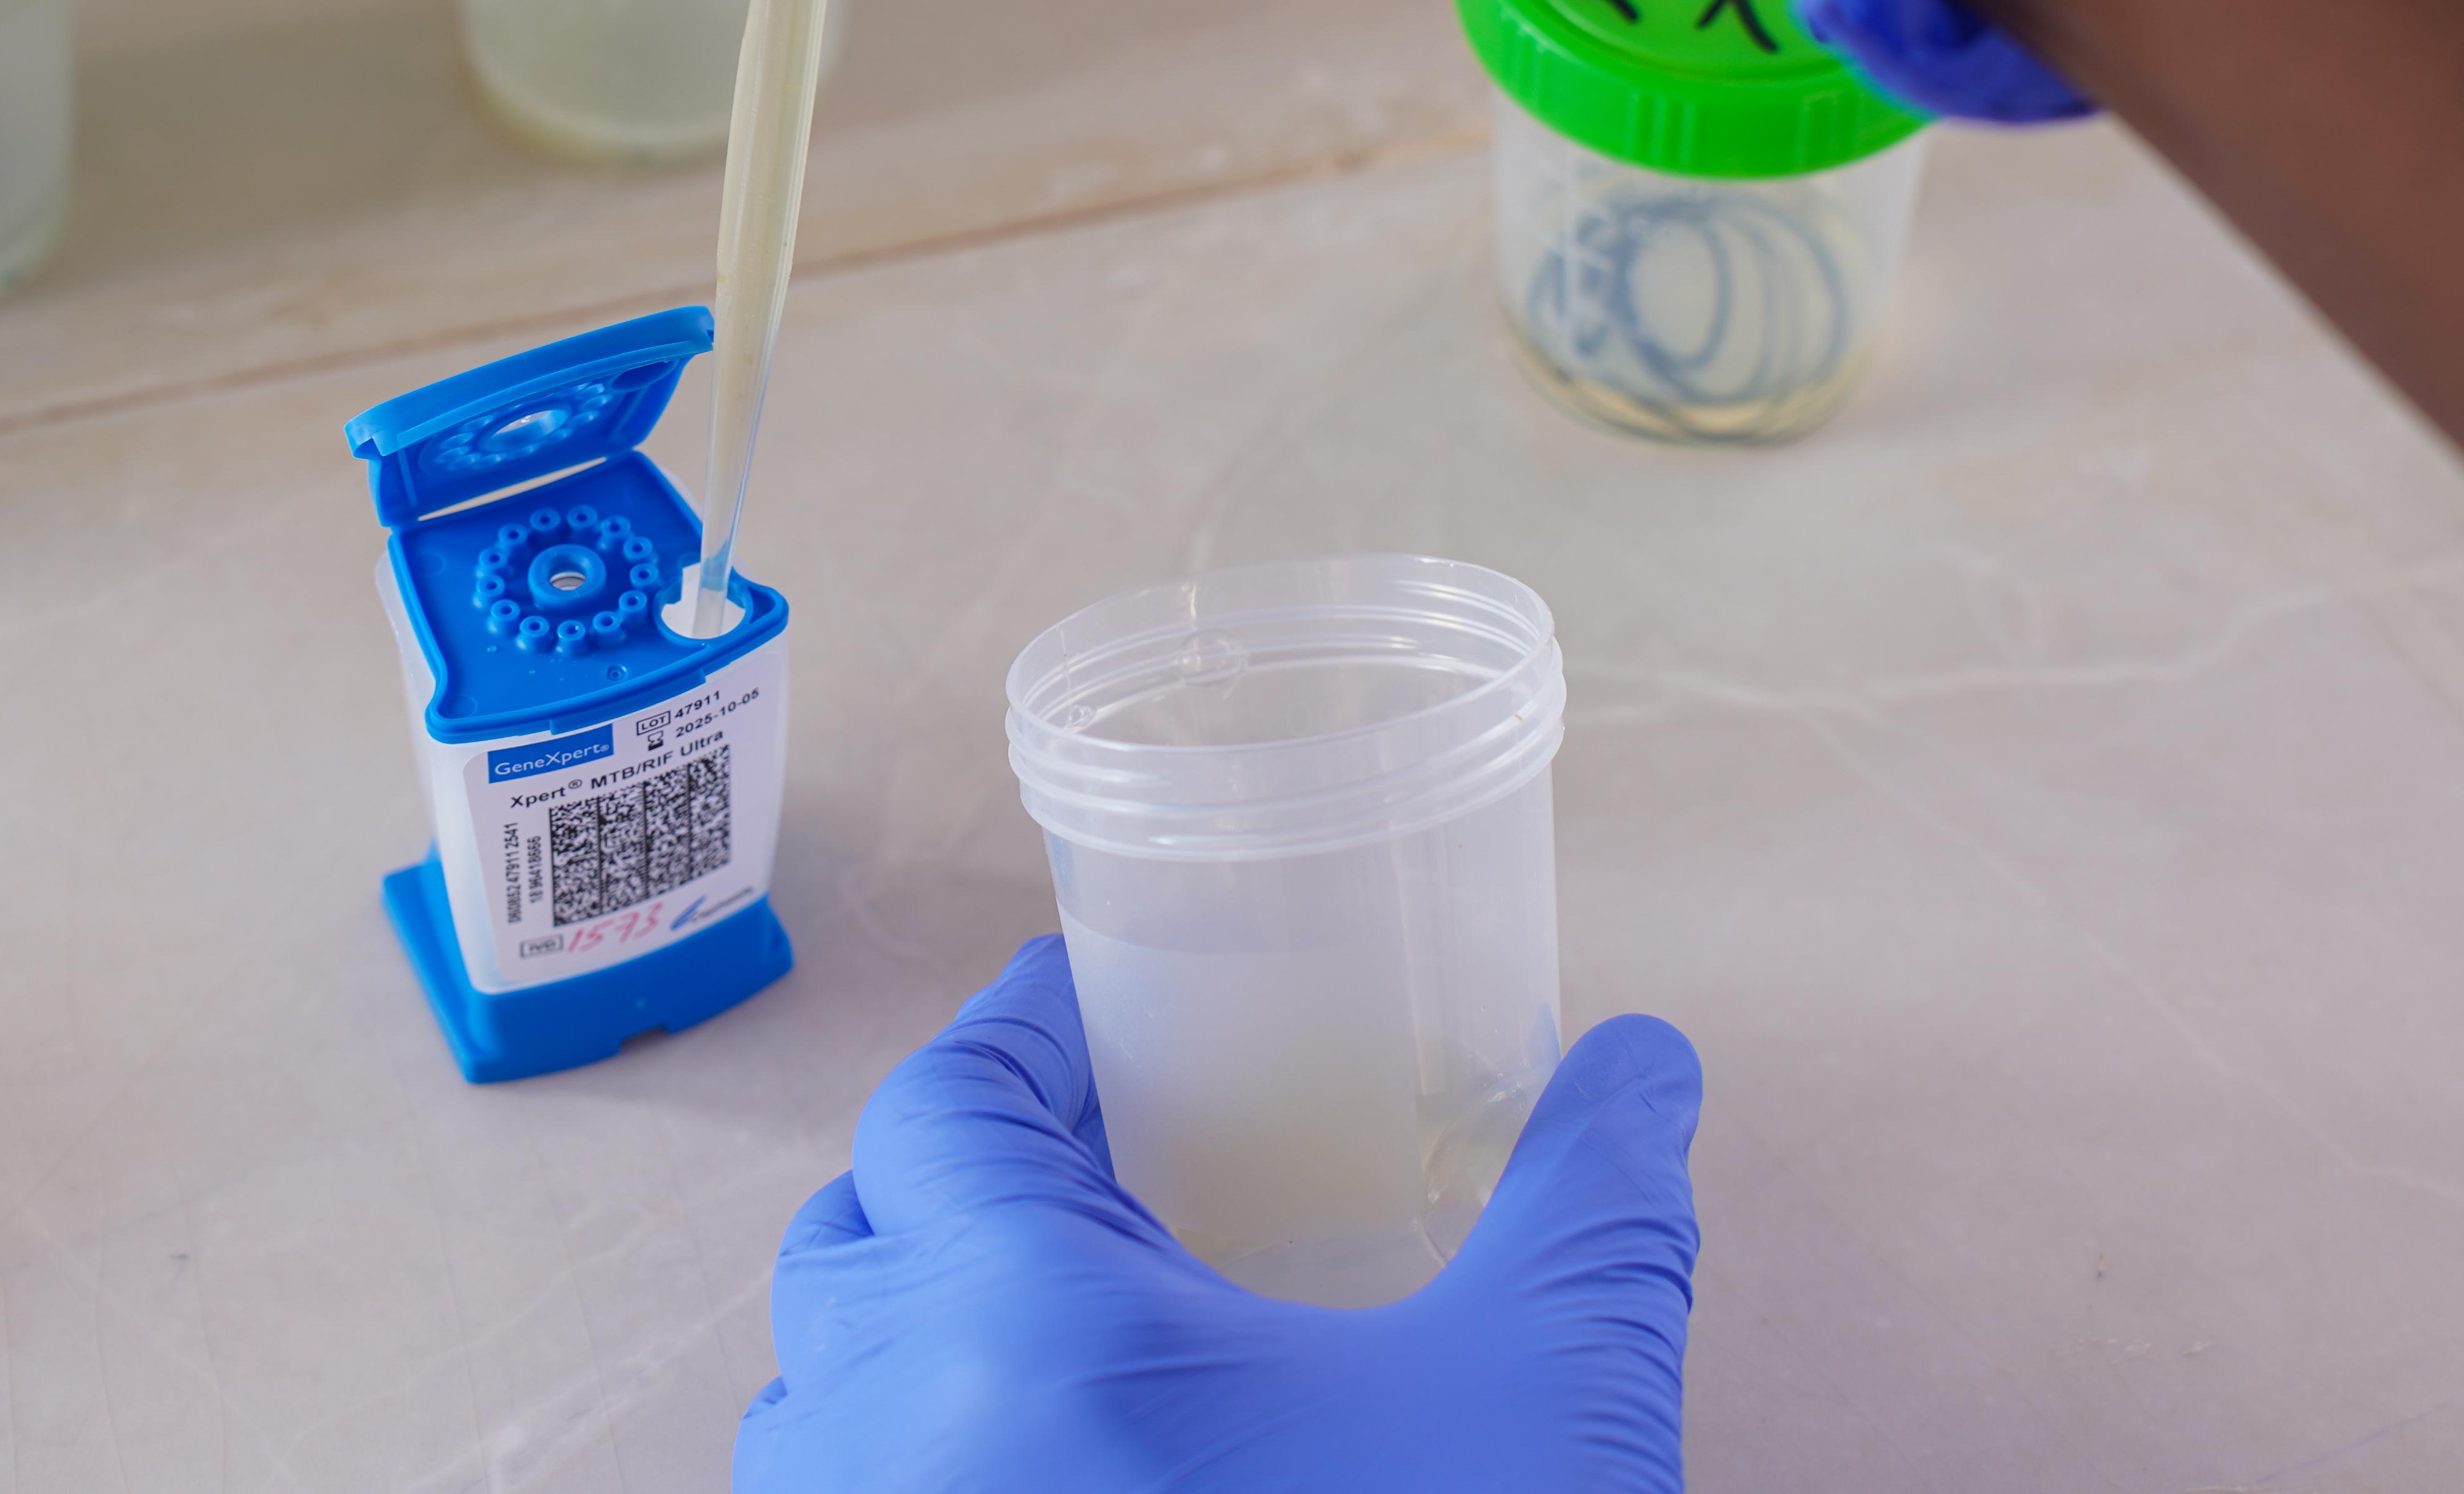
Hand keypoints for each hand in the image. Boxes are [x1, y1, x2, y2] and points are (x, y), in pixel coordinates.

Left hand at [736, 936, 1703, 1492]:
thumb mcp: (1545, 1404)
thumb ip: (1592, 1209)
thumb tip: (1646, 1063)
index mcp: (1021, 1337)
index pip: (947, 1107)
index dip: (1016, 1039)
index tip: (1090, 1016)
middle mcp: (889, 1449)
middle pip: (856, 1237)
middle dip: (959, 1181)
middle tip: (1093, 1168)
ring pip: (816, 1401)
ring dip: (908, 1336)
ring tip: (1057, 1329)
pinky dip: (901, 1468)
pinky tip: (1038, 1480)